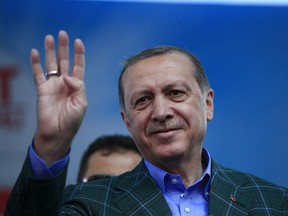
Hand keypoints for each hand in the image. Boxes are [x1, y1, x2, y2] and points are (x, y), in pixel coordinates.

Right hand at [31, 30, 86, 165]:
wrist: (58, 134)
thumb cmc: (72, 121)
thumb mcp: (81, 103)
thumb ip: (77, 87)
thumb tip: (67, 76)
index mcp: (77, 86)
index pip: (78, 66)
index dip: (79, 54)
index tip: (78, 42)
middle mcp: (65, 83)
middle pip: (65, 61)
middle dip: (64, 48)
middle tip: (62, 34)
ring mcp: (53, 85)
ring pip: (51, 64)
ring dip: (50, 51)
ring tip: (49, 38)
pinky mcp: (42, 90)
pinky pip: (38, 74)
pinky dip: (35, 63)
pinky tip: (35, 52)